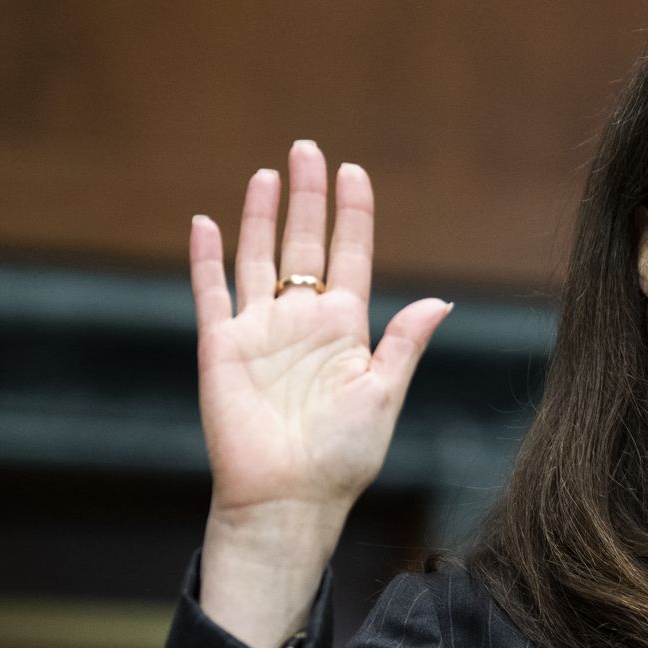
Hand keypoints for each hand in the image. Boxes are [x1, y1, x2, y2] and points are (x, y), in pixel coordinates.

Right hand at [189, 140, 451, 521]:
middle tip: (308, 148)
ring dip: (262, 215)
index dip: (353, 214)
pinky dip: (206, 258)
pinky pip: (210, 293)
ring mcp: (260, 331)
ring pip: (258, 257)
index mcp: (346, 329)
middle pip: (304, 244)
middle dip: (308, 197)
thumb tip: (441, 302)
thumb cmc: (342, 456)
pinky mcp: (221, 347)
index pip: (351, 256)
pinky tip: (206, 221)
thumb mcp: (382, 394)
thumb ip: (404, 344)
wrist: (289, 498)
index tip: (355, 172)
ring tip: (269, 173)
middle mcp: (302, 321)